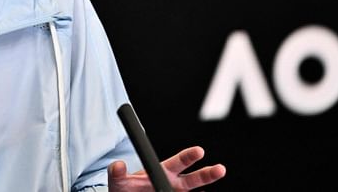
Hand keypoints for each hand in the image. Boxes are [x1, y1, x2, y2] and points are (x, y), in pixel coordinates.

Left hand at [108, 145, 225, 190]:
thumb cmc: (124, 190)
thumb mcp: (119, 182)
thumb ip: (117, 173)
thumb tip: (118, 165)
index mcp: (161, 171)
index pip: (178, 162)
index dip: (188, 156)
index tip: (198, 151)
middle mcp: (172, 182)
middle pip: (193, 178)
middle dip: (207, 173)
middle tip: (220, 169)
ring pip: (195, 191)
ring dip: (206, 187)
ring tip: (219, 182)